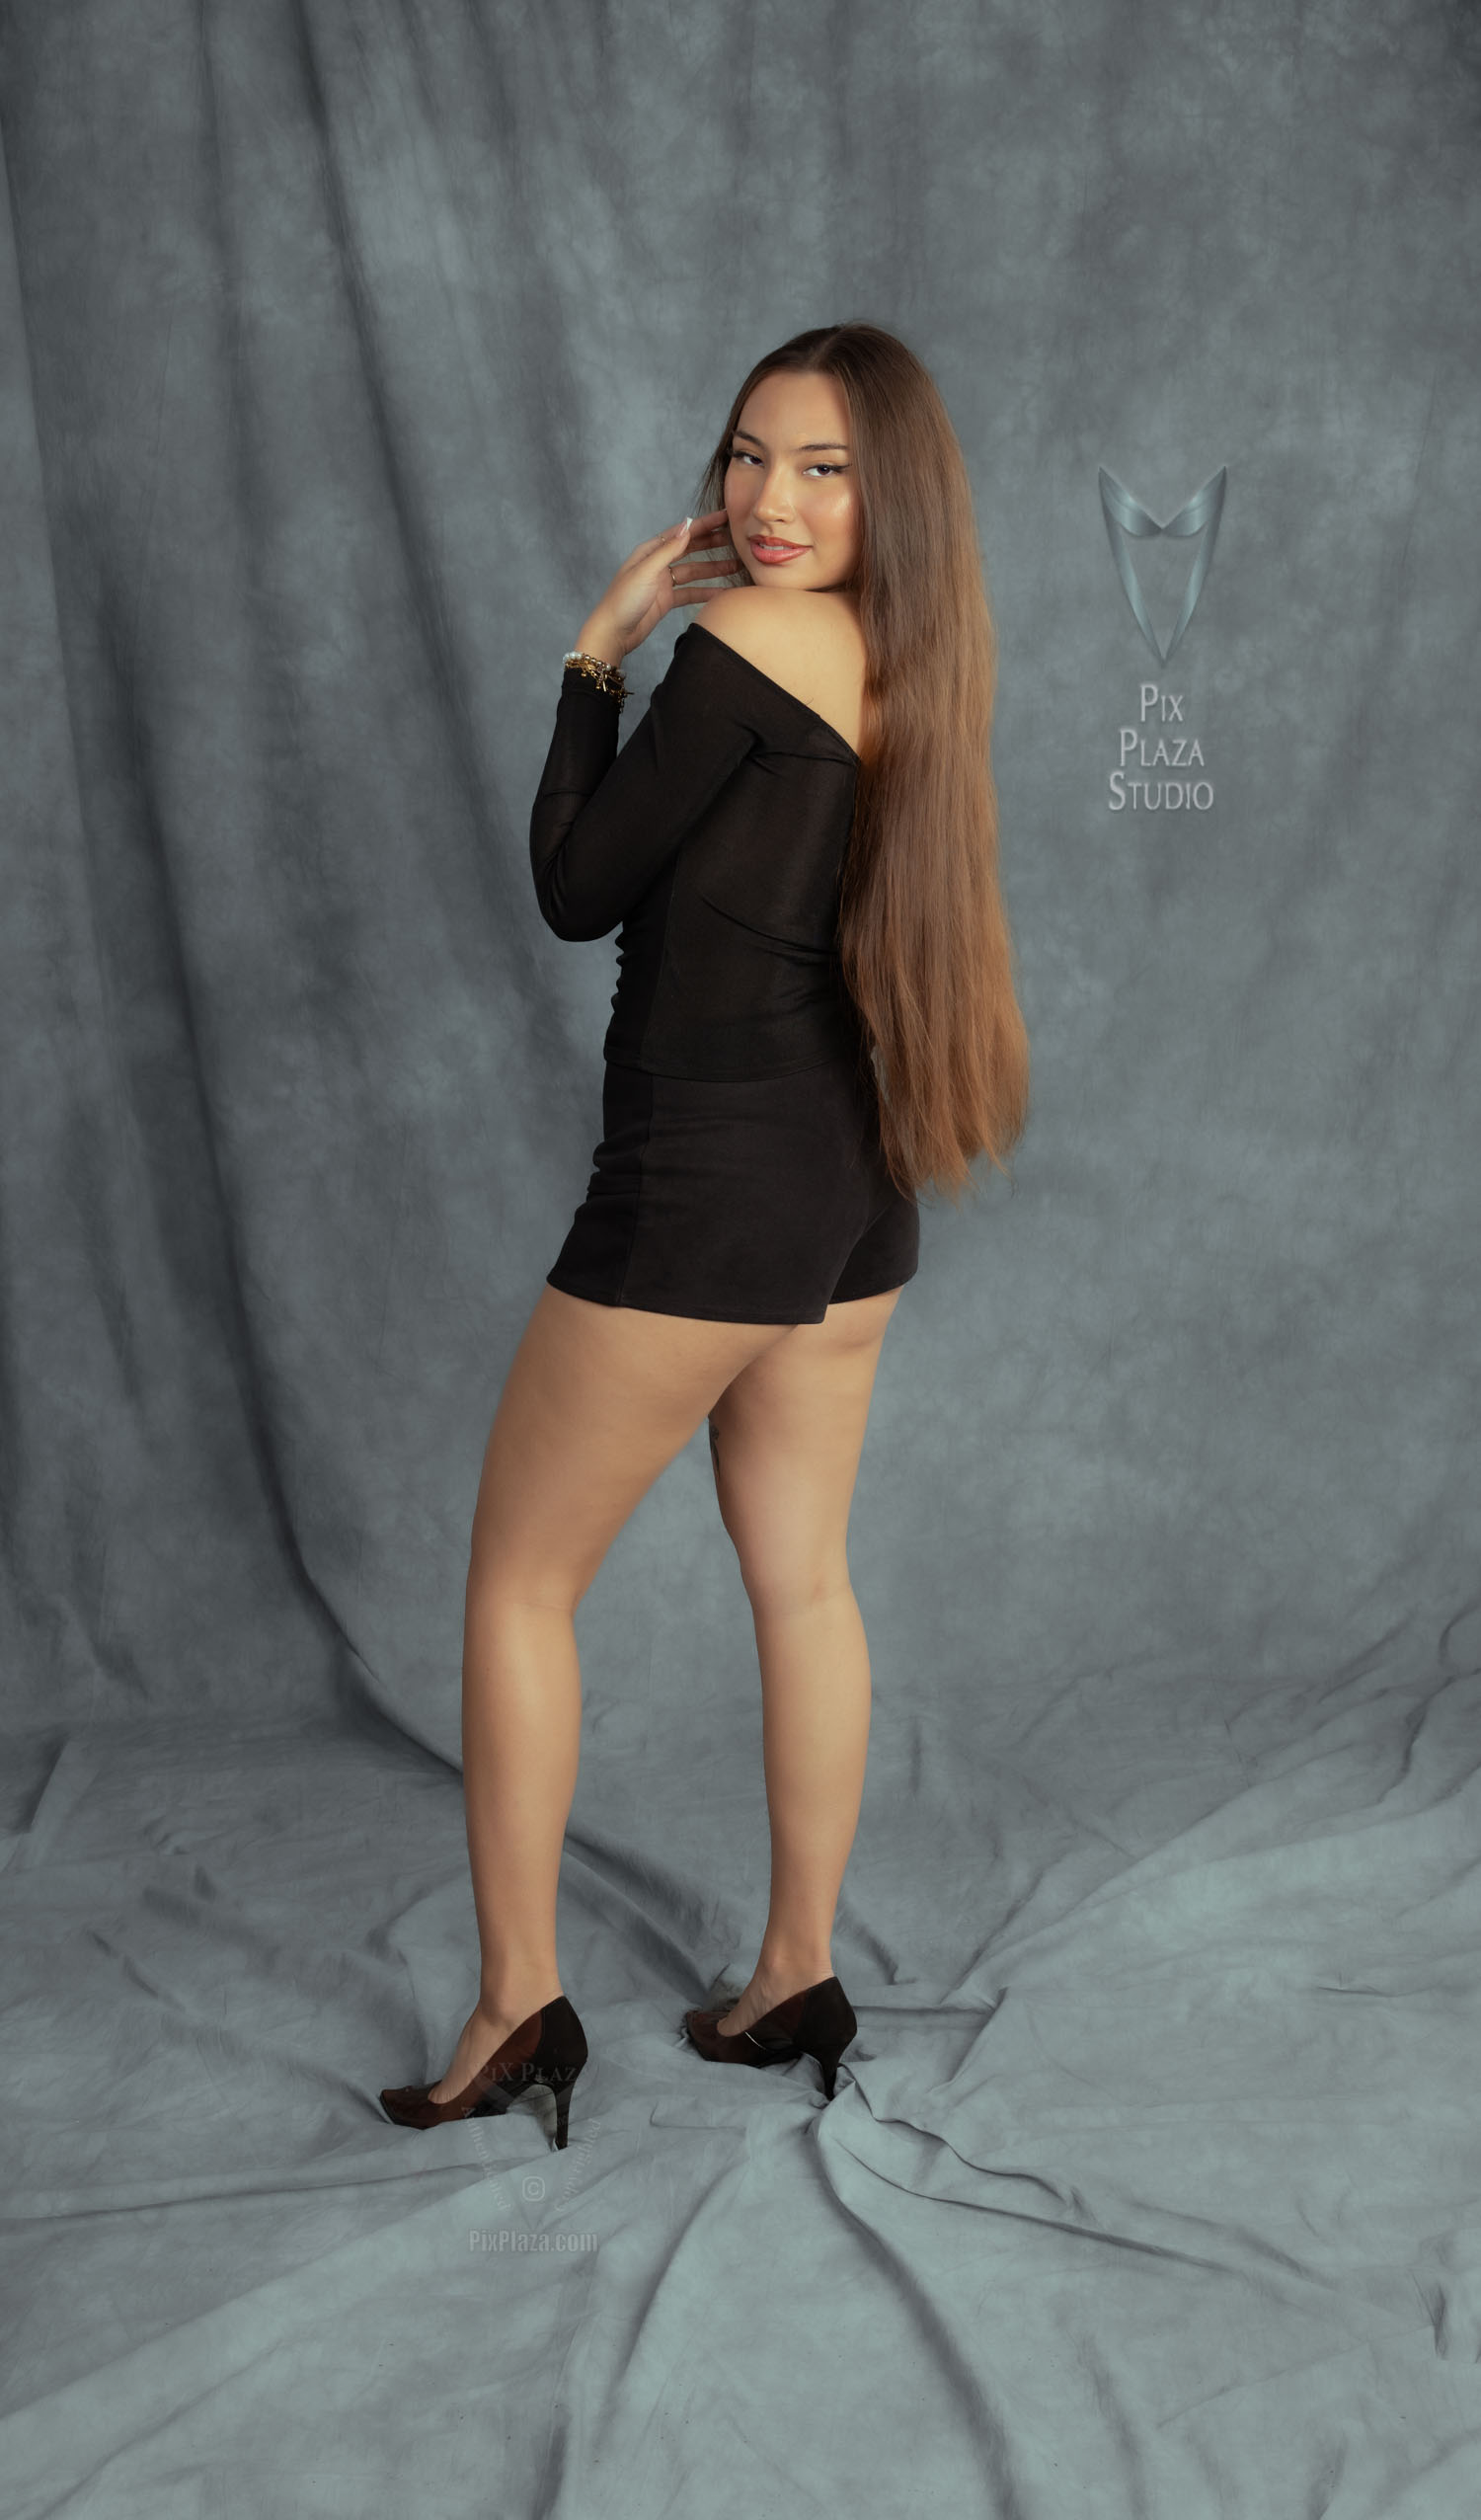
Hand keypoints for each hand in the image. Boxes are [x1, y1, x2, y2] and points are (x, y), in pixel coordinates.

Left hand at [575, 506, 745, 662]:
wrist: (613, 632)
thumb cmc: (623, 600)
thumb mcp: (646, 571)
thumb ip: (668, 550)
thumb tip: (687, 526)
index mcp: (651, 551)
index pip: (682, 533)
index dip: (704, 524)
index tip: (725, 517)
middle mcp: (658, 564)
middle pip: (690, 549)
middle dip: (712, 544)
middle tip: (736, 540)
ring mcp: (663, 582)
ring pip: (694, 571)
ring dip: (714, 569)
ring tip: (736, 566)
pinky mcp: (666, 601)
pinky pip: (691, 593)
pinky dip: (706, 592)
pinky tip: (722, 592)